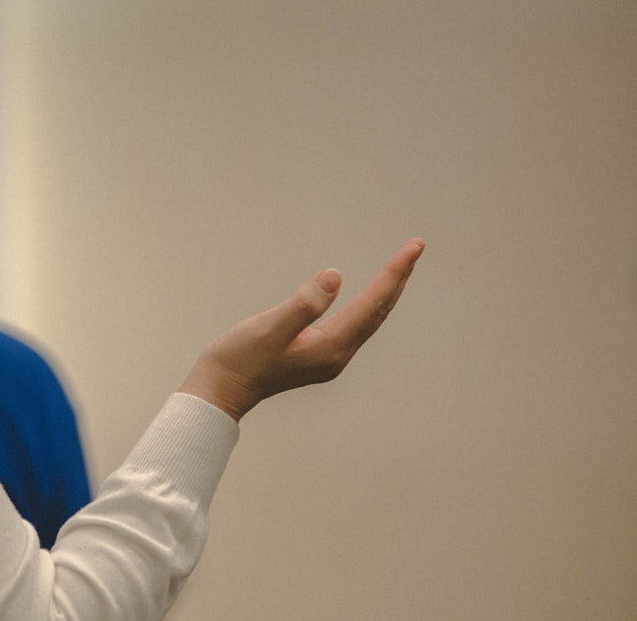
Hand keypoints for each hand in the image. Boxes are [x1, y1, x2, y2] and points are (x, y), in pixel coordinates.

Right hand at [178, 238, 424, 421]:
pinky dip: (368, 303)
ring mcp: (329, 357)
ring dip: (386, 290)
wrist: (220, 390)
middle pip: (379, 311)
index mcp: (331, 347)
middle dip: (398, 278)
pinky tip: (368, 296)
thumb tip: (335, 277)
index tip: (413, 247)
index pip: (374, 303)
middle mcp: (337, 354)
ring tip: (400, 266)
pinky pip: (354, 323)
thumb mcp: (269, 328)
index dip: (394, 273)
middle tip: (415, 247)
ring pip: (369, 318)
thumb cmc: (240, 360)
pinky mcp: (317, 354)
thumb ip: (303, 305)